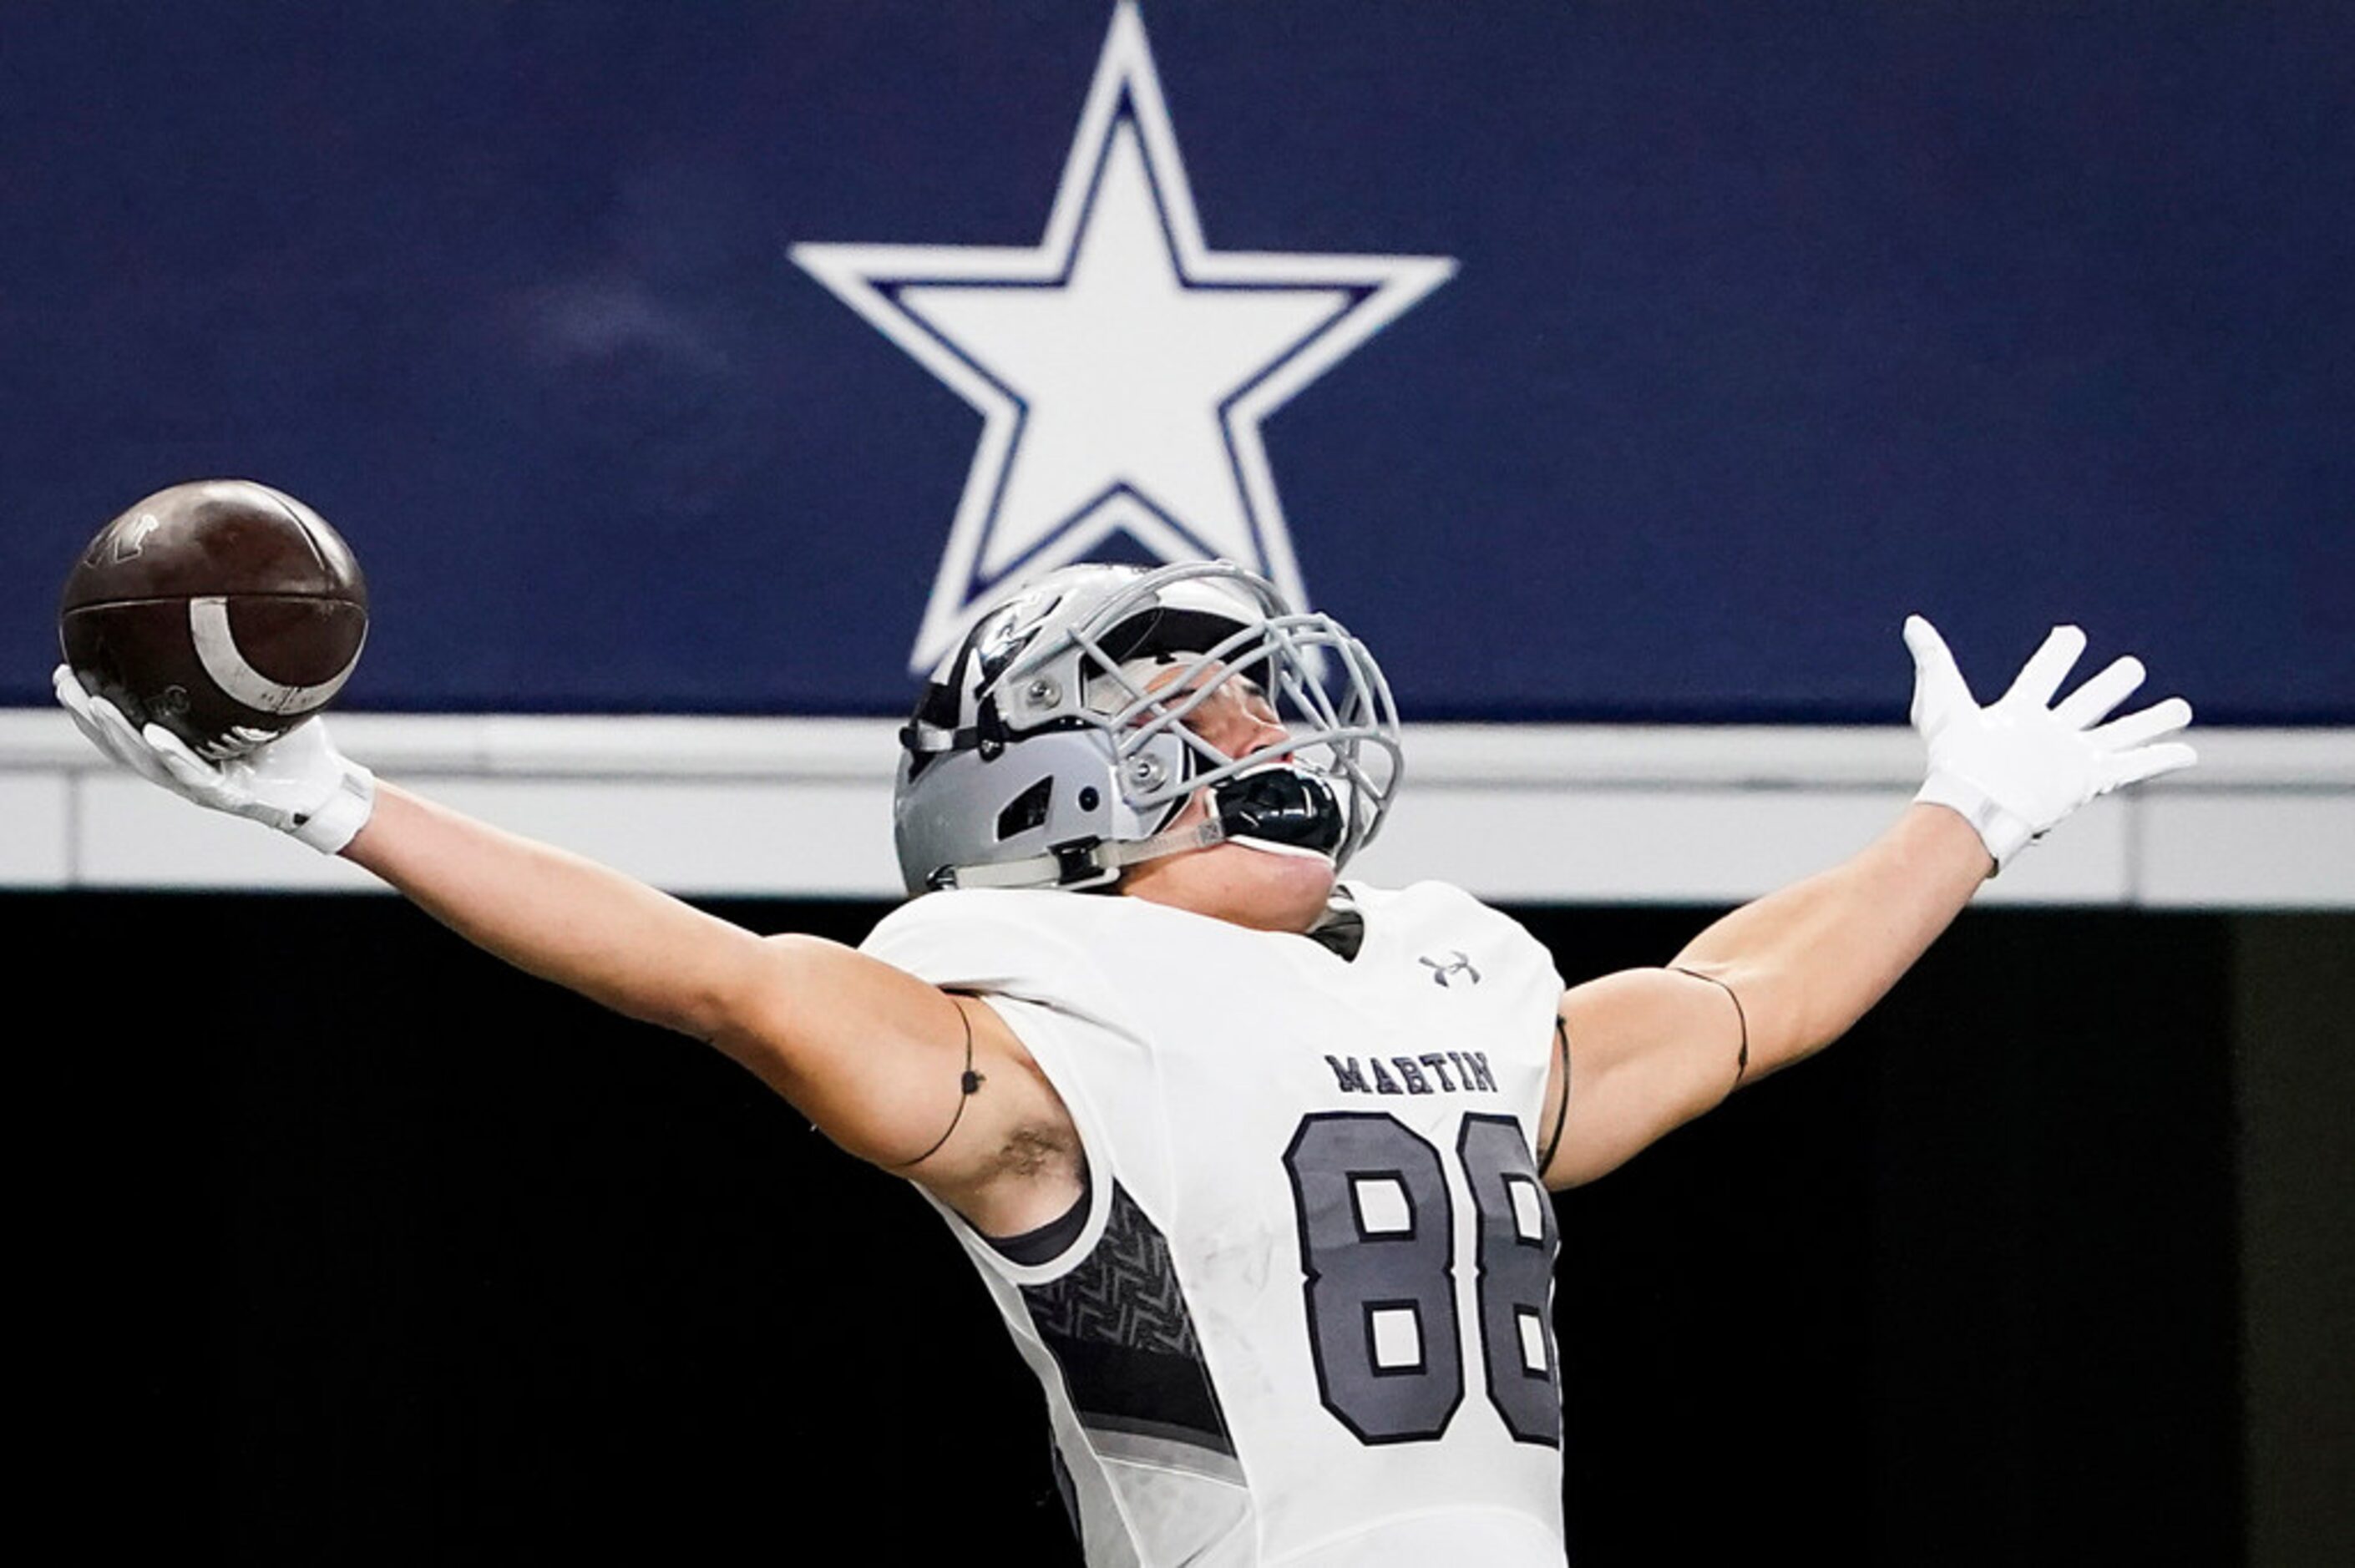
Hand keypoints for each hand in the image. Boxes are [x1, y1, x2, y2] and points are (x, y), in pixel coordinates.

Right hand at [53, 664, 375, 852]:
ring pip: (146, 760)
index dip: (94, 701)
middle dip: (88, 714)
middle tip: (65, 681)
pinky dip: (173, 755)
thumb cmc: (293, 745)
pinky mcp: (226, 797)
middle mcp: (182, 766)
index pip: (127, 723)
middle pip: (121, 742)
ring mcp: (200, 784)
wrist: (327, 786)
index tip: (69, 668)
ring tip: (96, 705)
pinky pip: (194, 775)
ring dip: (117, 734)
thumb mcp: (268, 698)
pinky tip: (154, 735)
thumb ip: (249, 667)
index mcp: (182, 745)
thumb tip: (249, 609)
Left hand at [1903, 618, 2194, 870]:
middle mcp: (2050, 734)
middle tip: (2132, 668)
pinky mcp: (2089, 779)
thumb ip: (1934, 660)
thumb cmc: (1955, 758)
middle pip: (2088, 703)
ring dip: (2151, 720)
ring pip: (2120, 732)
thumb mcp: (1942, 703)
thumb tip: (1913, 623)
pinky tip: (2188, 751)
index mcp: (2019, 713)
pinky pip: (2134, 766)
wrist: (1974, 803)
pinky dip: (2162, 758)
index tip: (2071, 636)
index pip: (2044, 676)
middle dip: (2110, 686)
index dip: (2058, 656)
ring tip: (2181, 707)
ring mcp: (2071, 758)